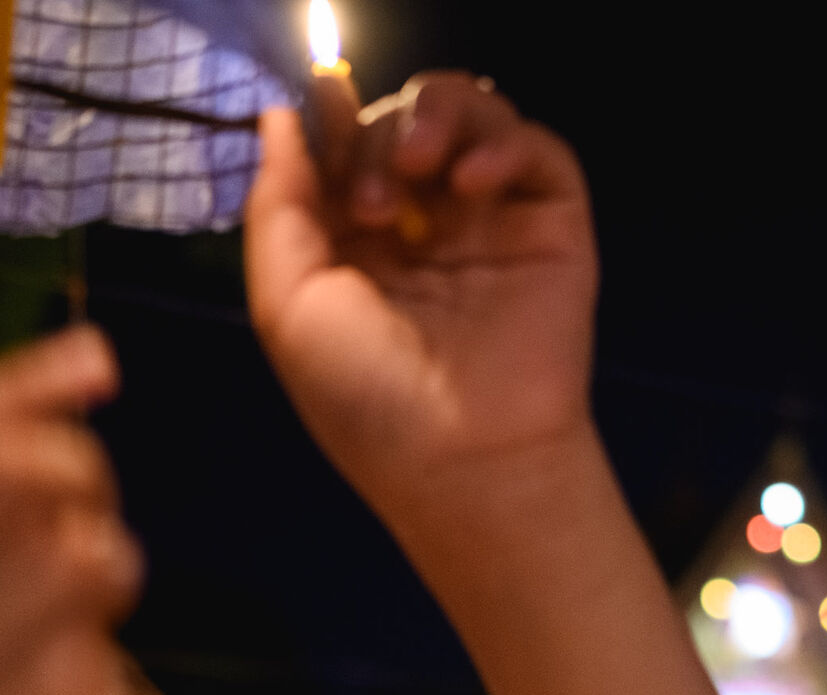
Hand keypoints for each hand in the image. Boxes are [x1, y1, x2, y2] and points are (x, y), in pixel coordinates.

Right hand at [0, 326, 135, 694]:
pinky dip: (97, 656)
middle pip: (14, 470)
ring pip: (76, 551)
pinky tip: (66, 685)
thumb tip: (58, 430)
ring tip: (91, 599)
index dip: (26, 382)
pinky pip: (94, 650)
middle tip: (95, 505)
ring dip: (109, 561)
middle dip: (80, 470)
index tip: (102, 360)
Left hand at [244, 74, 598, 533]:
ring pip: (469, 114)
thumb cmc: (368, 398)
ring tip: (419, 168)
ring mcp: (488, 223)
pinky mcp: (550, 227)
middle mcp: (421, 225)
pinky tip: (474, 182)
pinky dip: (504, 141)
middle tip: (370, 205)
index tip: (322, 102)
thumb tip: (280, 117)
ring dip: (437, 116)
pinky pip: (536, 148)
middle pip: (398, 122)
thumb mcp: (285, 303)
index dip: (330, 117)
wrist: (464, 461)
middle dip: (374, 140)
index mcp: (354, 244)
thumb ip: (276, 206)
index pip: (343, 147)